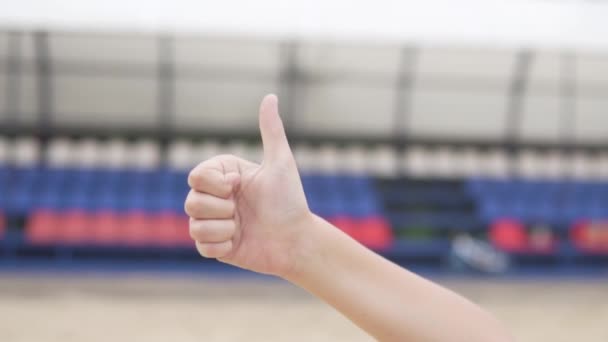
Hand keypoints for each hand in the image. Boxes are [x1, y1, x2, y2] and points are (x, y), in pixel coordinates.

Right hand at [184, 94, 312, 276]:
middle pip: (191, 202)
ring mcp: (213, 222)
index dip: (216, 185)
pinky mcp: (213, 246)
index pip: (196, 176)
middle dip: (221, 208)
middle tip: (242, 210)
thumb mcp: (280, 163)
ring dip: (224, 228)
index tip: (239, 186)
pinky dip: (223, 245)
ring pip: (195, 226)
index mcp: (223, 176)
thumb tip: (270, 96)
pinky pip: (202, 246)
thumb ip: (271, 130)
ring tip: (242, 227)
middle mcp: (214, 198)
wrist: (296, 240)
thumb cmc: (290, 201)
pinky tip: (240, 242)